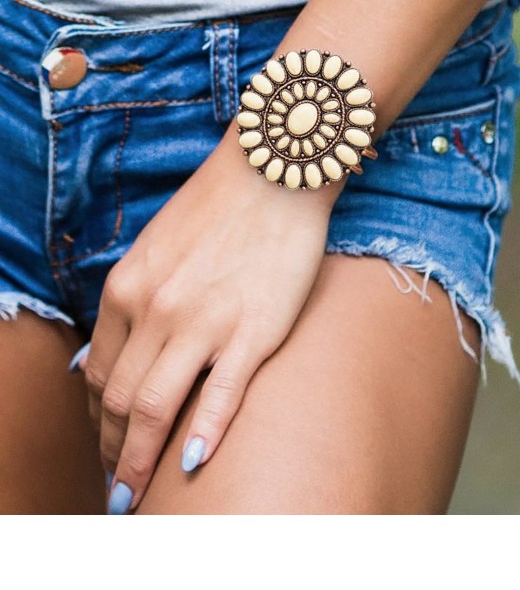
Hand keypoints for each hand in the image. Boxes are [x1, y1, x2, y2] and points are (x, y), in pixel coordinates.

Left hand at [79, 126, 341, 513]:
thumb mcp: (154, 248)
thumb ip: (131, 301)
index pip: (98, 374)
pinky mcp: (253, 330)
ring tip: (138, 494)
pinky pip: (219, 397)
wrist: (274, 173)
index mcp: (127, 288)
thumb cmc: (218, 207)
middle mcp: (155, 309)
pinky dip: (201, 437)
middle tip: (118, 483)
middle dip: (111, 450)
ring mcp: (203, 322)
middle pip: (118, 400)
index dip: (98, 419)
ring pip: (154, 409)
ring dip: (139, 461)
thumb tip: (106, 357)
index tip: (107, 440)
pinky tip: (193, 466)